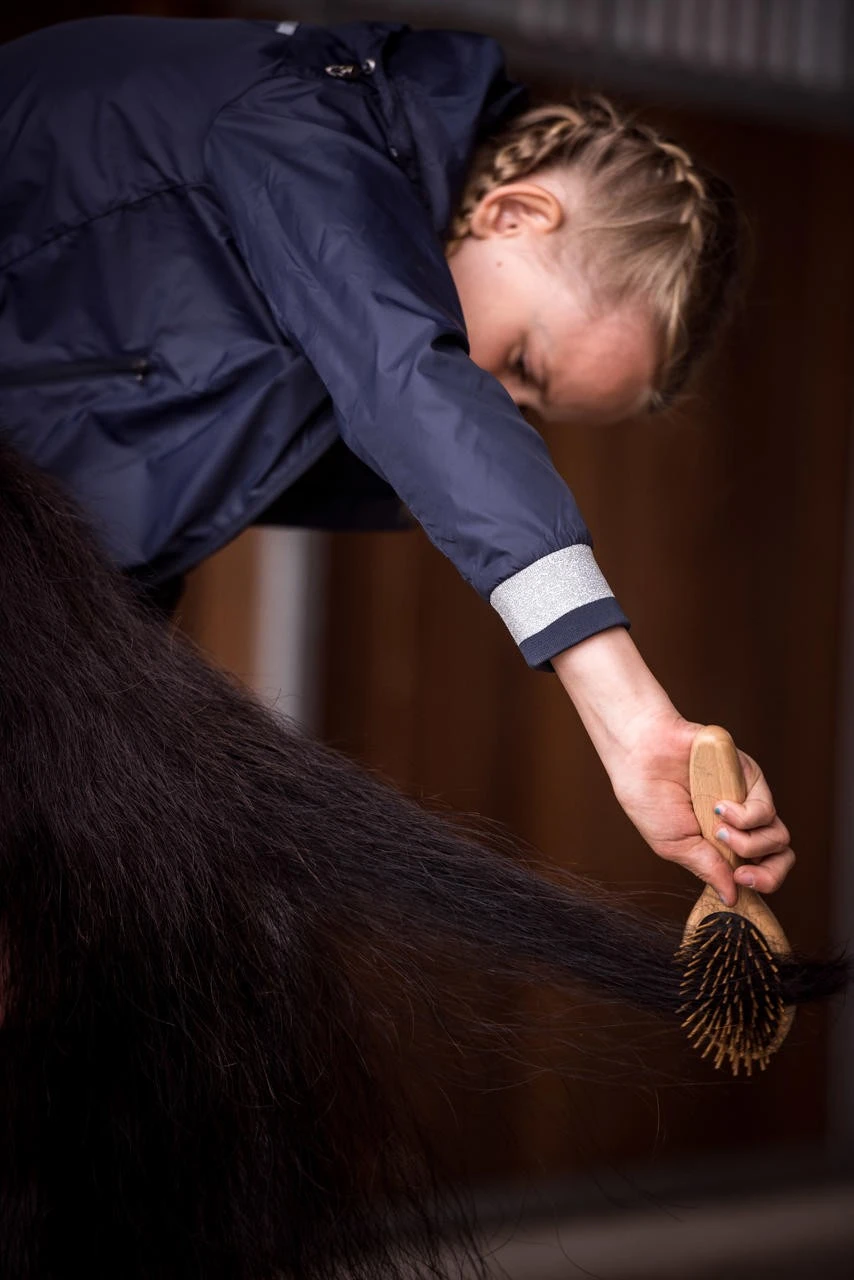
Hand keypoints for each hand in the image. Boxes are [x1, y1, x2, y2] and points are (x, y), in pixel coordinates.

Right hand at [606, 708, 794, 905]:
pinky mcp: (751, 779)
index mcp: (720, 845)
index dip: (759, 884)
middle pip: (779, 857)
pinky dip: (745, 817)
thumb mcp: (675, 845)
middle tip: (743, 873)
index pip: (758, 871)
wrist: (642, 754)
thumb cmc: (649, 796)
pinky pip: (766, 810)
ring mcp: (748, 802)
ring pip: (778, 837)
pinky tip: (718, 807)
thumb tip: (731, 898)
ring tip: (718, 831)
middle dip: (769, 874)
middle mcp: (740, 826)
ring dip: (748, 844)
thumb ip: (707, 869)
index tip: (739, 883)